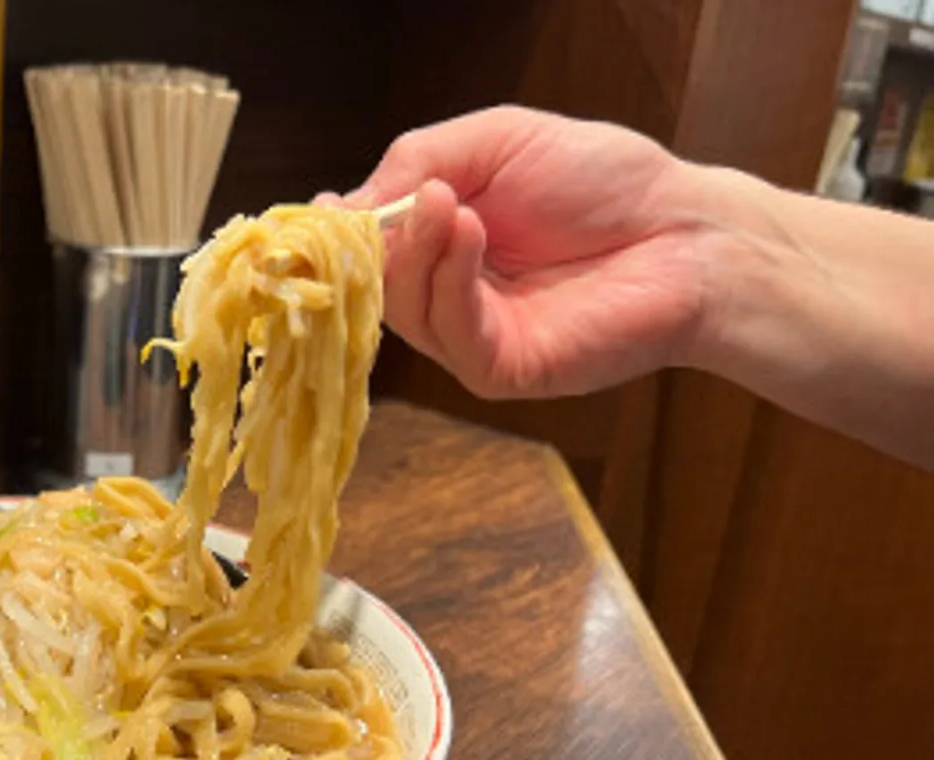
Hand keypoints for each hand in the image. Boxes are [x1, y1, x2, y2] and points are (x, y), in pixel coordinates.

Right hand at [325, 106, 718, 397]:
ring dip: (415, 249)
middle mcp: (446, 295)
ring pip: (402, 308)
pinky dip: (449, 278)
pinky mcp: (501, 367)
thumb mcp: (496, 141)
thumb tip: (342, 206)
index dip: (336, 234)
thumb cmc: (604, 181)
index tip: (322, 211)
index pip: (363, 250)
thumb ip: (418, 160)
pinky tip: (470, 232)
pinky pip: (450, 331)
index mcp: (438, 243)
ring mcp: (470, 337)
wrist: (687, 231)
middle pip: (371, 283)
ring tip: (448, 201)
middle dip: (373, 239)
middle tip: (396, 198)